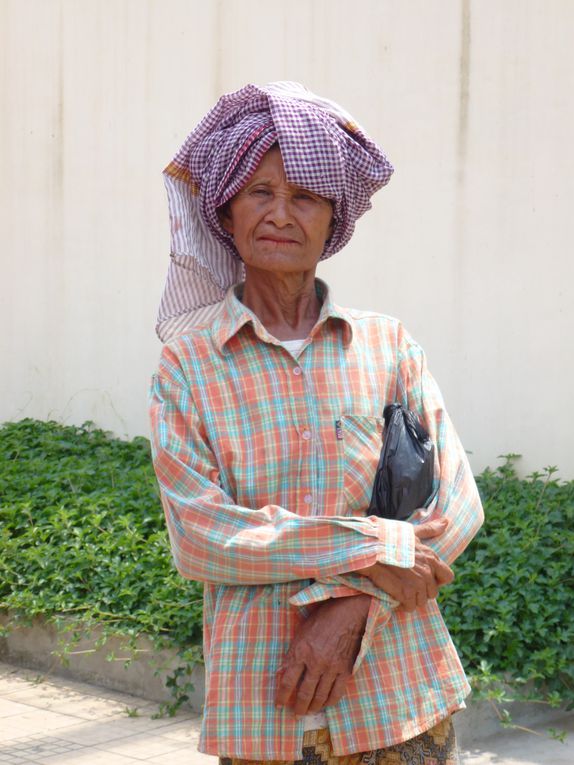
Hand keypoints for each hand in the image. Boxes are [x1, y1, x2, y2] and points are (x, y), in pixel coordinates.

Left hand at [274, 594, 369, 716]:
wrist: (348, 613)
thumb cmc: (322, 618)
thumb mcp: (301, 632)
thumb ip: (293, 652)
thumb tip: (283, 671)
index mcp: (301, 651)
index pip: (288, 681)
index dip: (281, 696)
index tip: (278, 704)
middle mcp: (316, 663)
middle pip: (304, 693)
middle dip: (298, 707)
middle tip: (295, 713)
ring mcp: (331, 668)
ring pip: (320, 696)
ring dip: (313, 707)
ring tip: (308, 712)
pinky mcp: (345, 670)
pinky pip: (336, 693)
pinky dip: (329, 702)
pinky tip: (325, 704)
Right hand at [357, 518, 452, 611]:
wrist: (367, 547)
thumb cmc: (387, 537)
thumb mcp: (410, 531)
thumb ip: (429, 529)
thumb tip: (446, 522)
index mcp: (431, 557)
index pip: (447, 577)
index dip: (437, 579)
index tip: (424, 577)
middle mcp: (427, 571)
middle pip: (432, 592)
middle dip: (421, 591)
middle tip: (406, 585)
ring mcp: (417, 583)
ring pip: (421, 601)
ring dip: (410, 599)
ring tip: (398, 591)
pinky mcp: (405, 592)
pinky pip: (409, 606)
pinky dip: (401, 605)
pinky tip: (393, 596)